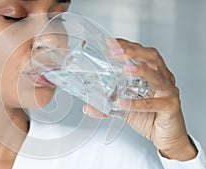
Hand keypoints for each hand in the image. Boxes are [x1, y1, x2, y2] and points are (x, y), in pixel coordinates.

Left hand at [83, 38, 196, 160]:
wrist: (166, 137)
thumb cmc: (150, 117)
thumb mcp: (125, 108)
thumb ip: (108, 105)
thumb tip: (88, 106)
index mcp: (153, 73)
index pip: (141, 53)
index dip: (126, 45)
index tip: (111, 42)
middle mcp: (163, 78)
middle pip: (152, 57)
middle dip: (133, 51)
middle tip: (116, 51)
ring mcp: (169, 91)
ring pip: (157, 76)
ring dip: (140, 70)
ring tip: (125, 68)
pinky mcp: (170, 107)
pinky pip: (153, 103)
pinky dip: (137, 103)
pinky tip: (123, 103)